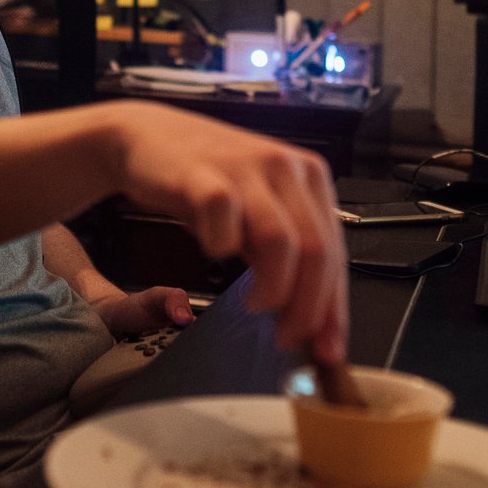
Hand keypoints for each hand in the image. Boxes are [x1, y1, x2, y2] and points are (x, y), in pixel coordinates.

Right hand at [106, 102, 348, 362]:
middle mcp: (286, 168)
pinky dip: (221, 246)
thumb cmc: (207, 184)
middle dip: (306, 309)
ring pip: (280, 240)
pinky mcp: (204, 172)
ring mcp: (246, 167)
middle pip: (317, 251)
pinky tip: (216, 254)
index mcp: (310, 179)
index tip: (327, 351)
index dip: (334, 309)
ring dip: (271, 287)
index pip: (336, 253)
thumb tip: (310, 325)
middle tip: (286, 338)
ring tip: (254, 306)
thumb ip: (286, 261)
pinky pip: (223, 216)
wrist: (150, 136)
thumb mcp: (257, 218)